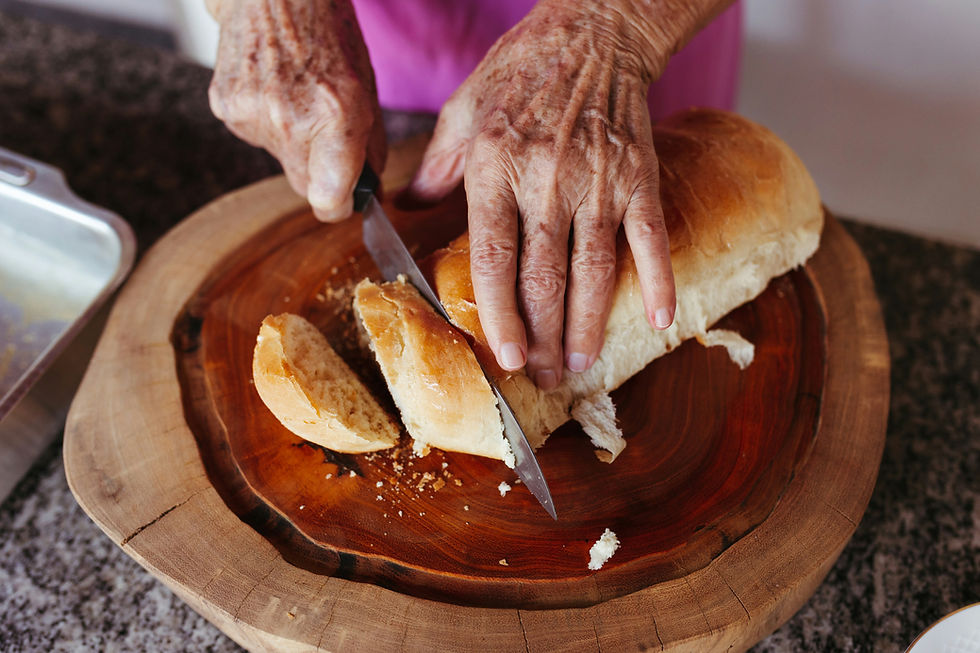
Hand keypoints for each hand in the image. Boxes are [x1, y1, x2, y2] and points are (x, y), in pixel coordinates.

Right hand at [208, 0, 384, 220]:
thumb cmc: (328, 34)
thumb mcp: (366, 90)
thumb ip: (370, 148)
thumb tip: (368, 190)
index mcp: (336, 117)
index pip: (329, 200)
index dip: (339, 206)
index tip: (345, 200)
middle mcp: (291, 121)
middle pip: (304, 186)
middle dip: (318, 173)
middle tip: (325, 136)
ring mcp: (253, 115)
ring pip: (280, 161)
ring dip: (292, 144)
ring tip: (296, 97)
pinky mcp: (226, 108)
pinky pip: (255, 137)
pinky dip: (266, 123)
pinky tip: (273, 89)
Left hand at [409, 1, 677, 389]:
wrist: (593, 31)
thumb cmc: (521, 71)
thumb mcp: (462, 111)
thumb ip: (435, 167)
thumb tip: (403, 206)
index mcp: (495, 168)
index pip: (495, 259)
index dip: (501, 315)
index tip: (506, 357)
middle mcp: (546, 180)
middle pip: (545, 279)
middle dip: (543, 338)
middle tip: (542, 377)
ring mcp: (599, 180)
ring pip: (595, 271)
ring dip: (588, 326)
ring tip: (580, 364)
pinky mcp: (639, 176)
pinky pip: (650, 238)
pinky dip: (658, 280)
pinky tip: (657, 321)